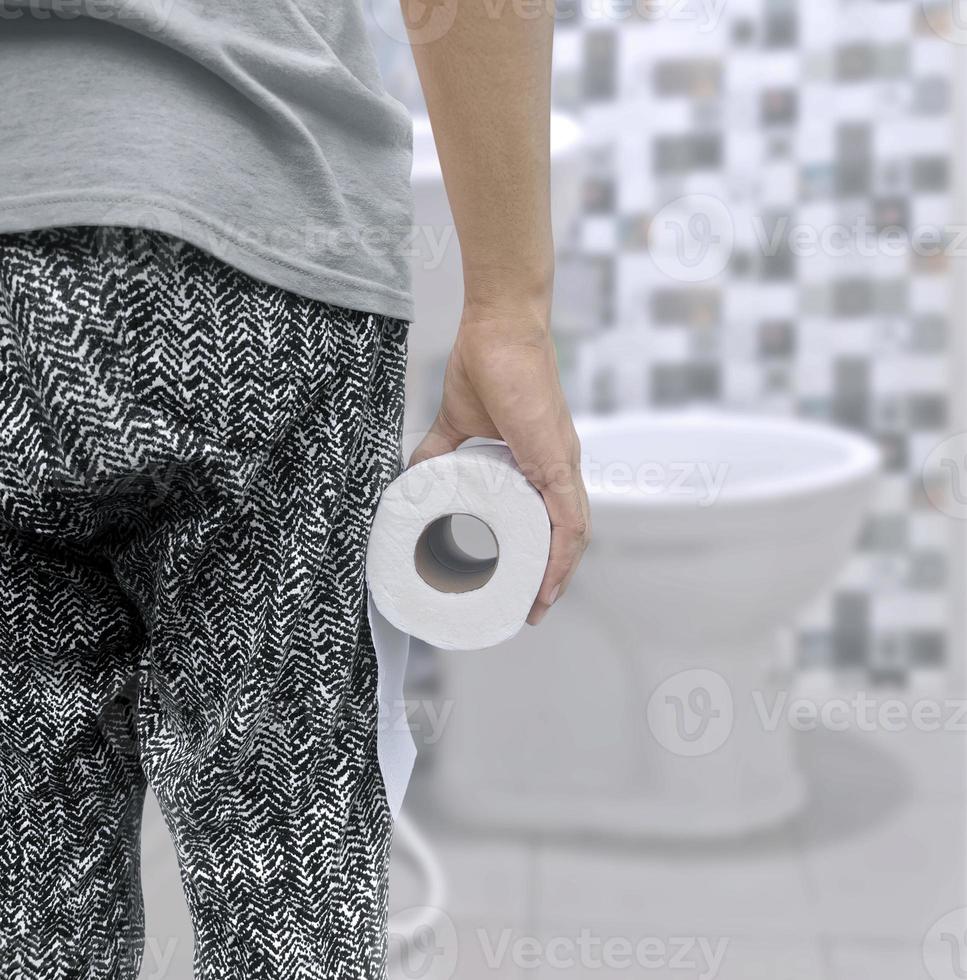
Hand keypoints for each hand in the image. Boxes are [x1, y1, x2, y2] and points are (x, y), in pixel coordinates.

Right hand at [409, 303, 590, 624]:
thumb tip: (413, 474)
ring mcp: (562, 465)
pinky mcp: (555, 461)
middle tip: (527, 607)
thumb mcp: (455, 423)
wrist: (496, 328)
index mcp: (542, 461)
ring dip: (557, 575)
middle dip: (550, 576)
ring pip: (572, 535)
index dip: (542, 555)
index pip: (552, 519)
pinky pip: (569, 520)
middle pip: (566, 536)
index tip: (521, 584)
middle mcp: (561, 467)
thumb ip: (438, 450)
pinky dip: (562, 555)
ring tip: (535, 606)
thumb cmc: (484, 363)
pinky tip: (551, 583)